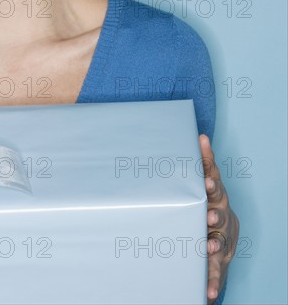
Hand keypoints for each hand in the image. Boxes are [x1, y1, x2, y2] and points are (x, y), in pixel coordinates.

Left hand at [199, 135, 239, 304]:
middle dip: (214, 215)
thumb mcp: (203, 183)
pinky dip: (211, 283)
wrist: (223, 235)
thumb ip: (200, 162)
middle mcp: (221, 218)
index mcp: (215, 196)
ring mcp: (221, 240)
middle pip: (220, 215)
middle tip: (209, 215)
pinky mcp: (217, 261)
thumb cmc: (206, 202)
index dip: (211, 183)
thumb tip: (199, 134)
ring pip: (219, 243)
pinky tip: (208, 295)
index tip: (206, 181)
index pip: (214, 185)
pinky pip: (214, 273)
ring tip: (207, 247)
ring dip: (213, 245)